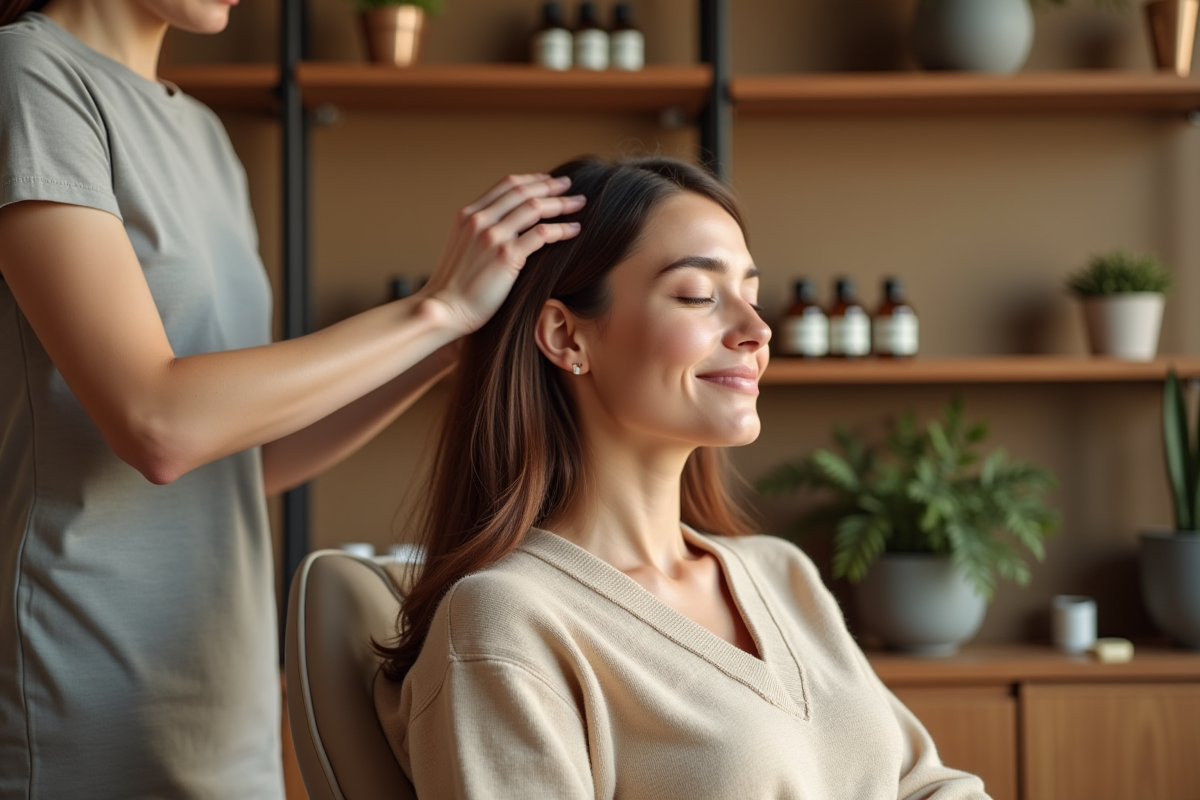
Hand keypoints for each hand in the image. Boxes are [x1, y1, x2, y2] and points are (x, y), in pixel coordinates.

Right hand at [418, 173, 584, 334]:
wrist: (445, 309)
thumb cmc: (455, 286)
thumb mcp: (463, 247)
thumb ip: (481, 232)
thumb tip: (508, 226)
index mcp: (468, 214)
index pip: (506, 185)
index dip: (531, 180)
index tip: (549, 181)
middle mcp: (479, 220)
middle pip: (523, 191)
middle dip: (550, 186)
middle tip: (570, 186)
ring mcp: (492, 236)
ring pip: (535, 208)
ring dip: (561, 203)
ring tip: (579, 204)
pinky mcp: (506, 256)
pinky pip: (542, 234)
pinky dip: (562, 229)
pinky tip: (574, 230)